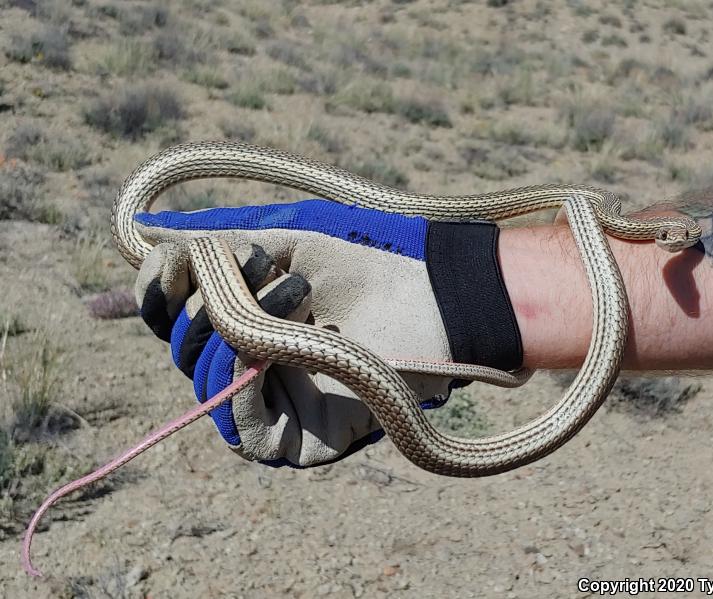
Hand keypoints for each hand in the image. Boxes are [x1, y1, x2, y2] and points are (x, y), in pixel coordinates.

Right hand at [134, 199, 522, 465]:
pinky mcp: (304, 443)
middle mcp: (253, 367)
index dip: (157, 295)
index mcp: (245, 321)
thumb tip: (142, 232)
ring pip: (207, 390)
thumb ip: (216, 244)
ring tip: (293, 296)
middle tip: (256, 268)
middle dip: (206, 307)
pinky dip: (241, 389)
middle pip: (184, 353)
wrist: (436, 297)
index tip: (169, 264)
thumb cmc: (370, 266)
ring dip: (231, 338)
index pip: (175, 318)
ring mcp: (278, 408)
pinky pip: (248, 432)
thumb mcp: (286, 244)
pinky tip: (260, 352)